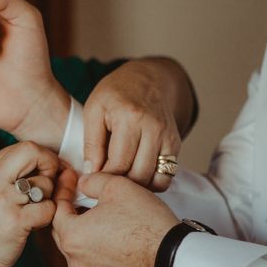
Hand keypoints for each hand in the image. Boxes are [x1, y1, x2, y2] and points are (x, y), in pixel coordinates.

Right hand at [0, 141, 59, 266]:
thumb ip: (11, 173)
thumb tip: (49, 161)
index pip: (24, 146)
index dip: (43, 157)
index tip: (48, 171)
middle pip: (33, 153)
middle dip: (50, 166)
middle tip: (50, 185)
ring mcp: (1, 201)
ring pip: (45, 183)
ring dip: (48, 197)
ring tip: (35, 210)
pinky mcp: (14, 222)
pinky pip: (48, 208)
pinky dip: (48, 216)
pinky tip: (36, 223)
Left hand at [52, 169, 179, 266]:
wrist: (172, 255)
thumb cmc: (145, 222)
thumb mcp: (116, 186)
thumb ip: (91, 180)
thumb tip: (82, 182)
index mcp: (71, 236)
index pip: (55, 208)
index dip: (63, 188)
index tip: (71, 175)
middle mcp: (75, 259)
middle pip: (62, 228)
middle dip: (69, 207)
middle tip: (79, 189)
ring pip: (77, 243)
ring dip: (82, 224)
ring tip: (95, 206)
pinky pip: (91, 255)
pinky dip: (94, 240)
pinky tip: (109, 226)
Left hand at [83, 58, 193, 191]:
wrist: (147, 80)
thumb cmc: (115, 94)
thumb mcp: (94, 110)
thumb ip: (91, 143)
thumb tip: (91, 174)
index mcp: (130, 117)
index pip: (118, 163)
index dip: (103, 178)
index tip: (93, 181)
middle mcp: (153, 128)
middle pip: (138, 174)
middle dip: (119, 185)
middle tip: (105, 184)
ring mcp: (167, 136)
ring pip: (154, 179)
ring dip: (136, 187)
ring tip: (120, 181)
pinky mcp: (175, 144)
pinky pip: (166, 176)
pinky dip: (151, 183)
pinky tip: (136, 176)